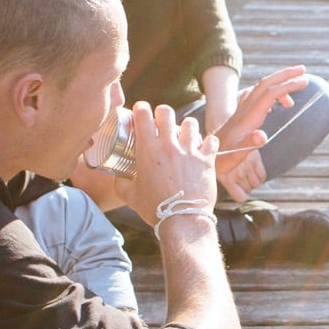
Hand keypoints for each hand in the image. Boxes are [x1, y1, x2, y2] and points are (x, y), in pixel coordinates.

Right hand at [126, 101, 218, 225]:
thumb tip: (117, 175)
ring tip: (185, 134)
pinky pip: (211, 141)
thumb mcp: (129, 195)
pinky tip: (204, 148)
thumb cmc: (154, 208)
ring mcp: (189, 151)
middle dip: (162, 113)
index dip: (141, 109)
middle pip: (166, 112)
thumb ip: (120, 182)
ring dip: (186, 126)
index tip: (141, 111)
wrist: (182, 220)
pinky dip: (208, 143)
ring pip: (190, 123)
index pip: (143, 115)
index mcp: (148, 150)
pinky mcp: (206, 160)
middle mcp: (169, 146)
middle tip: (162, 121)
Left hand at [211, 66, 306, 194]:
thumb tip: (263, 135)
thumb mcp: (236, 156)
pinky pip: (257, 96)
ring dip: (279, 83)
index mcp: (248, 117)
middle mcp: (245, 109)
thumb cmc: (222, 159)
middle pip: (266, 84)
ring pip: (262, 88)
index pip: (270, 94)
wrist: (206, 156)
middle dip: (285, 74)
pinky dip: (270, 93)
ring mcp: (242, 110)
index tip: (304, 82)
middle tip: (304, 69)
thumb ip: (250, 144)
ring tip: (295, 94)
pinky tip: (276, 103)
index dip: (287, 86)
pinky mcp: (241, 114)